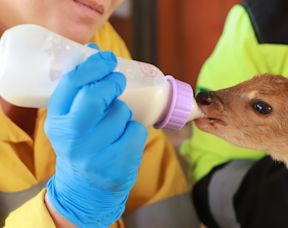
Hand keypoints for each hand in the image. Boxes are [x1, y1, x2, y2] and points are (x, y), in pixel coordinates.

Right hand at [45, 50, 147, 226]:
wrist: (85, 189)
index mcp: (57, 121)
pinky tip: (124, 139)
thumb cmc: (82, 145)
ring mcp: (93, 154)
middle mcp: (71, 138)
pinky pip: (136, 131)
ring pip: (121, 113)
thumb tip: (92, 50)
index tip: (106, 58)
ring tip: (116, 122)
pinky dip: (135, 130)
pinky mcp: (116, 165)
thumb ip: (79, 90)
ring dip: (124, 111)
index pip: (71, 84)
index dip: (92, 66)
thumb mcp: (71, 120)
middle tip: (118, 79)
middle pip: (94, 98)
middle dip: (112, 83)